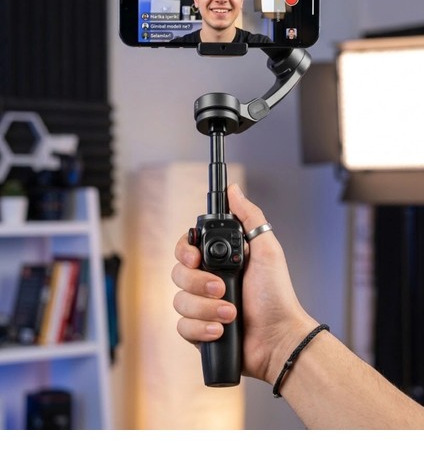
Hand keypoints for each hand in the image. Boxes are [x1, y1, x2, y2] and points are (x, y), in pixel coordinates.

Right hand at [172, 183, 317, 384]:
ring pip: (179, 301)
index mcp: (219, 261)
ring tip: (230, 313)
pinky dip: (201, 328)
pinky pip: (182, 326)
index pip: (186, 248)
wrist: (278, 339)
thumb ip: (249, 217)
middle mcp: (207, 281)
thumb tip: (234, 190)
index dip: (185, 252)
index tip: (196, 258)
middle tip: (222, 287)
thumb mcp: (266, 250)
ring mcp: (202, 307)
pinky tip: (220, 329)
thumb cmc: (276, 296)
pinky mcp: (199, 330)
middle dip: (199, 283)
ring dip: (205, 308)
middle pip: (178, 273)